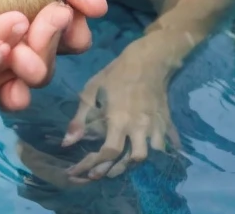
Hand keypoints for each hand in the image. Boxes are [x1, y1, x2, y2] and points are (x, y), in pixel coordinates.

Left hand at [0, 0, 106, 123]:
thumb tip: (98, 7)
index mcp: (56, 30)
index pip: (74, 41)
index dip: (66, 32)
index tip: (57, 13)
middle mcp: (31, 53)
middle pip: (43, 71)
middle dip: (38, 60)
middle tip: (25, 47)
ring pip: (12, 91)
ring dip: (12, 88)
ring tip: (6, 71)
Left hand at [61, 38, 179, 181]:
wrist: (148, 61)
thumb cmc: (115, 74)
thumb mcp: (91, 91)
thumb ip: (80, 119)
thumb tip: (67, 143)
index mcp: (119, 120)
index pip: (109, 152)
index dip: (94, 165)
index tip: (82, 173)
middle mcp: (139, 128)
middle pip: (131, 160)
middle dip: (115, 170)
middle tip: (101, 174)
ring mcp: (155, 127)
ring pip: (150, 156)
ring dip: (136, 163)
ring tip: (122, 165)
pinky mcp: (167, 124)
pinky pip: (167, 145)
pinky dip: (160, 153)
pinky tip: (152, 155)